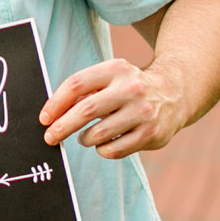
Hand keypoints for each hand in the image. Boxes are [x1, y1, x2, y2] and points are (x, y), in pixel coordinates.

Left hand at [39, 58, 185, 160]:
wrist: (175, 93)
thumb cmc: (129, 87)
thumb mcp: (110, 77)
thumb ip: (84, 91)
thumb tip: (51, 115)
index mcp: (115, 69)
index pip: (77, 84)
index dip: (56, 104)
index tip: (44, 119)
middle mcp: (131, 89)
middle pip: (86, 110)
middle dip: (62, 127)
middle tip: (50, 137)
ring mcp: (143, 112)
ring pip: (98, 134)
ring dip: (85, 139)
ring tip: (85, 137)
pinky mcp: (151, 133)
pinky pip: (113, 150)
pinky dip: (102, 150)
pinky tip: (104, 143)